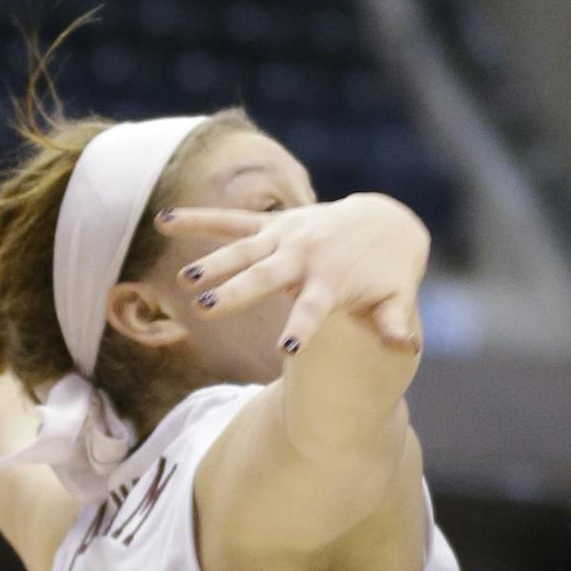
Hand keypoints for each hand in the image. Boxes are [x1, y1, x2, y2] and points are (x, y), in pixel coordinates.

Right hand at [158, 192, 428, 356]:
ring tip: (183, 280)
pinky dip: (198, 219)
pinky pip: (229, 222)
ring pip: (242, 250)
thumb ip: (394, 322)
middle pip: (265, 278)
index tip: (287, 351)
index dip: (301, 329)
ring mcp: (284, 238)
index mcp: (331, 282)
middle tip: (205, 310)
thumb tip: (407, 348)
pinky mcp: (271, 225)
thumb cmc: (388, 271)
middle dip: (236, 293)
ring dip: (212, 262)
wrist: (385, 222)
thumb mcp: (396, 297)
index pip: (314, 310)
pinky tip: (163, 220)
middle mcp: (303, 257)